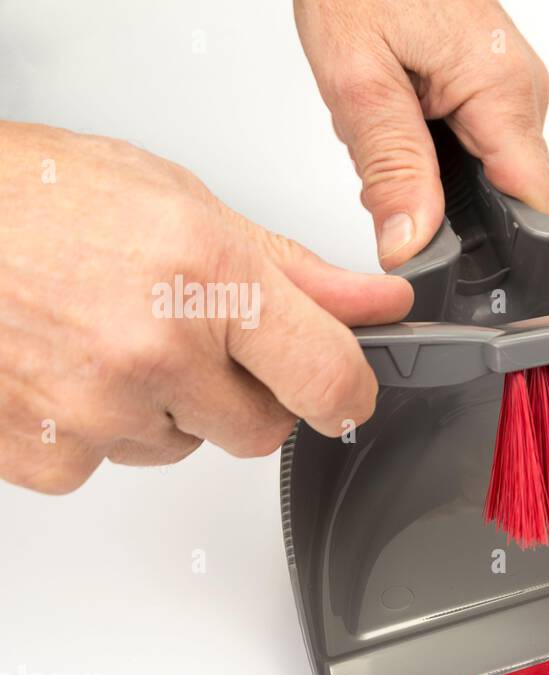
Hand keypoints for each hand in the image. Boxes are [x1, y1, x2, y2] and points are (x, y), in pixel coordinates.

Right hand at [0, 121, 412, 493]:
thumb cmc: (34, 198)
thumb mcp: (184, 205)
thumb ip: (292, 271)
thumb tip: (376, 304)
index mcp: (205, 278)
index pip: (327, 377)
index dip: (349, 391)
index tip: (346, 392)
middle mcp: (156, 351)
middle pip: (261, 429)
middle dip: (245, 394)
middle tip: (193, 338)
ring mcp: (98, 412)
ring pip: (183, 446)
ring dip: (166, 408)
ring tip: (108, 335)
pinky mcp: (48, 458)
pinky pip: (110, 465)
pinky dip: (98, 430)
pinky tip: (66, 368)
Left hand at [294, 0, 548, 269]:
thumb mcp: (358, 78)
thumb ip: (391, 169)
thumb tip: (411, 244)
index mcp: (503, 90)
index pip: (535, 208)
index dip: (498, 248)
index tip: (452, 258)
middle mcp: (523, 90)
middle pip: (509, 197)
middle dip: (449, 207)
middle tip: (390, 172)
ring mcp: (513, 85)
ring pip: (489, 173)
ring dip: (437, 175)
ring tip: (390, 127)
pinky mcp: (495, 81)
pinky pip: (479, 143)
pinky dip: (437, 147)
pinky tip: (403, 116)